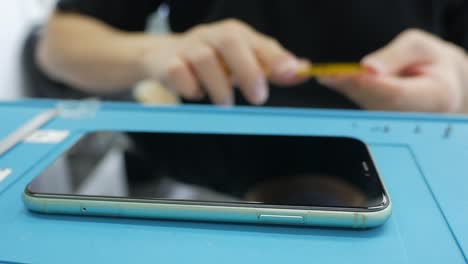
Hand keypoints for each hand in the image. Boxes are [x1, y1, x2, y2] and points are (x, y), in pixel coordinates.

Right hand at [141, 19, 308, 104]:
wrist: (164, 57)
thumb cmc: (214, 62)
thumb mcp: (244, 61)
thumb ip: (272, 66)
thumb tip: (303, 69)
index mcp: (235, 34)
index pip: (259, 41)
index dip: (276, 57)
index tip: (291, 73)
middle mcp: (211, 35)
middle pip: (230, 42)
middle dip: (248, 70)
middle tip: (259, 99)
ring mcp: (187, 47)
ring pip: (204, 59)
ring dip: (219, 87)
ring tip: (226, 104)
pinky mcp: (167, 62)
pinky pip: (178, 73)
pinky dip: (190, 88)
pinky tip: (195, 93)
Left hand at [318, 29, 467, 112]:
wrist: (436, 83)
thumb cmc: (427, 61)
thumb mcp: (418, 47)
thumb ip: (395, 56)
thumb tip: (368, 68)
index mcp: (435, 98)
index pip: (396, 94)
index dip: (370, 84)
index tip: (348, 74)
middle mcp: (412, 116)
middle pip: (376, 101)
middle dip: (350, 86)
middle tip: (326, 74)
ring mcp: (395, 122)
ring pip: (364, 103)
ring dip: (343, 88)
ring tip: (325, 75)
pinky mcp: (379, 119)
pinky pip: (359, 102)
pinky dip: (344, 88)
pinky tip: (328, 78)